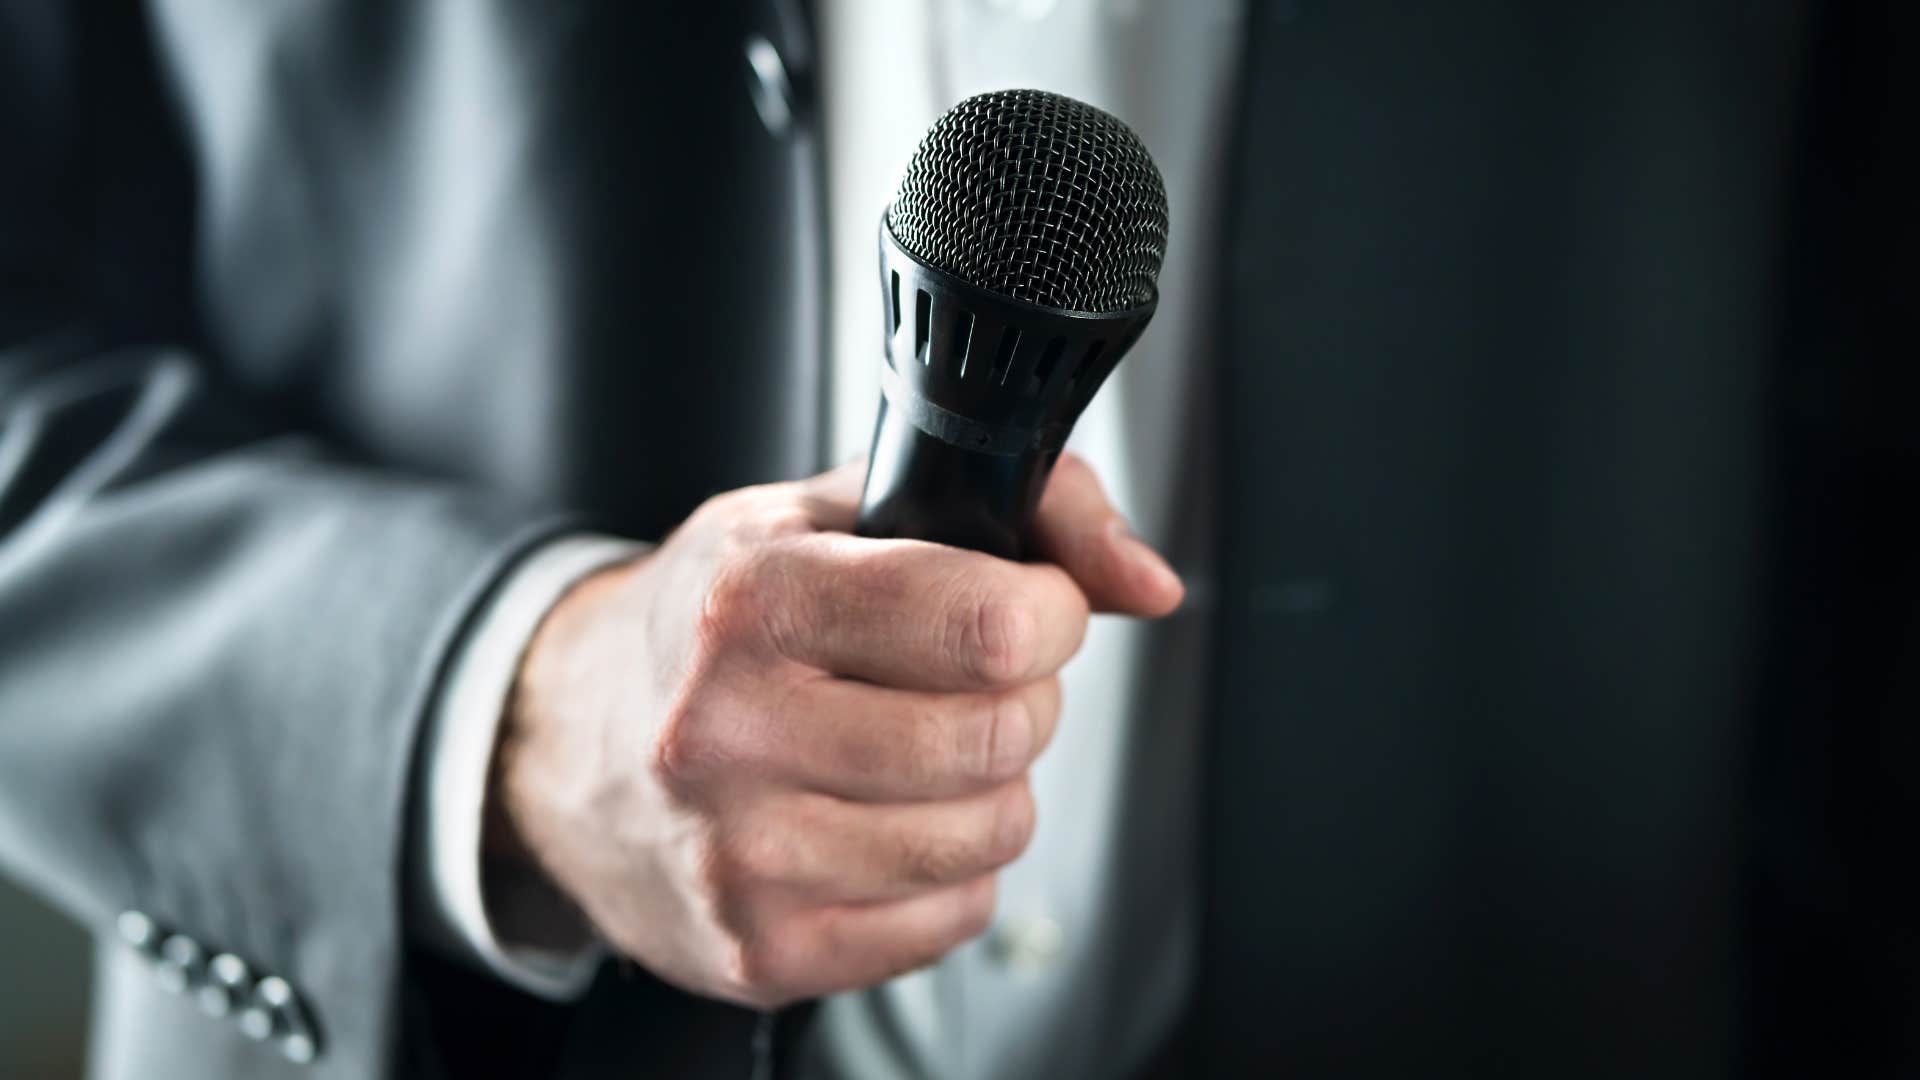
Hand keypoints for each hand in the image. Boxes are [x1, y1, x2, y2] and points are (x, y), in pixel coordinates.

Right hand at [487, 453, 1182, 1007]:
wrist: (562, 740)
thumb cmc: (716, 619)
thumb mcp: (834, 510)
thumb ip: (1021, 507)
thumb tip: (1149, 583)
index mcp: (751, 601)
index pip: (985, 623)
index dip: (1051, 613)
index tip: (1034, 607)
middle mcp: (730, 732)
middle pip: (997, 737)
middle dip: (1026, 699)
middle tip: (979, 680)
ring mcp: (741, 855)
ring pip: (988, 835)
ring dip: (993, 787)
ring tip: (926, 748)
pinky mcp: (760, 950)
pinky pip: (951, 916)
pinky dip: (950, 867)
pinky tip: (885, 817)